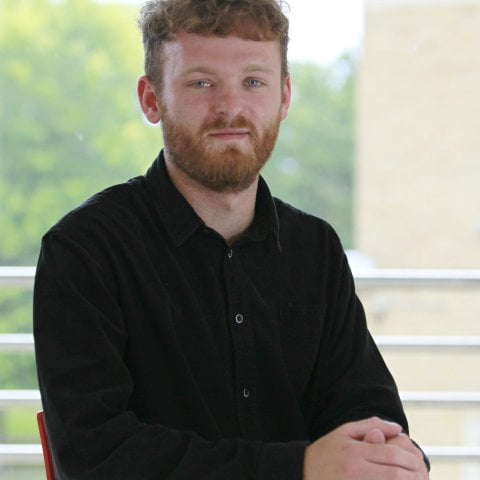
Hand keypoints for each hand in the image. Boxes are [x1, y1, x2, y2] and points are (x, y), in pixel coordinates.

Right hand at [303, 417, 427, 479]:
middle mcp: (355, 471)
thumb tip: (398, 429)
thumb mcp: (344, 432)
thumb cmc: (325, 452)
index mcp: (354, 452)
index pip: (391, 454)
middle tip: (421, 474)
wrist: (302, 473)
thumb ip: (370, 426)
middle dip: (414, 475)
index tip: (417, 460)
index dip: (409, 458)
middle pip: (395, 474)